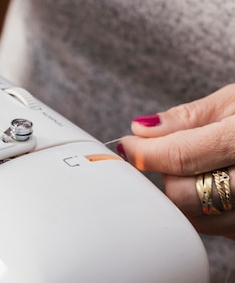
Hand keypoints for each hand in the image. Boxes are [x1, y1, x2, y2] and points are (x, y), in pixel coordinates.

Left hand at [119, 84, 234, 238]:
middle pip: (184, 196)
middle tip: (173, 152)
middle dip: (169, 174)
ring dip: (184, 192)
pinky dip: (204, 208)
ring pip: (196, 218)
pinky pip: (214, 227)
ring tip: (204, 166)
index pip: (182, 157)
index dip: (145, 153)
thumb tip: (141, 130)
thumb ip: (189, 118)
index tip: (128, 146)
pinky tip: (218, 182)